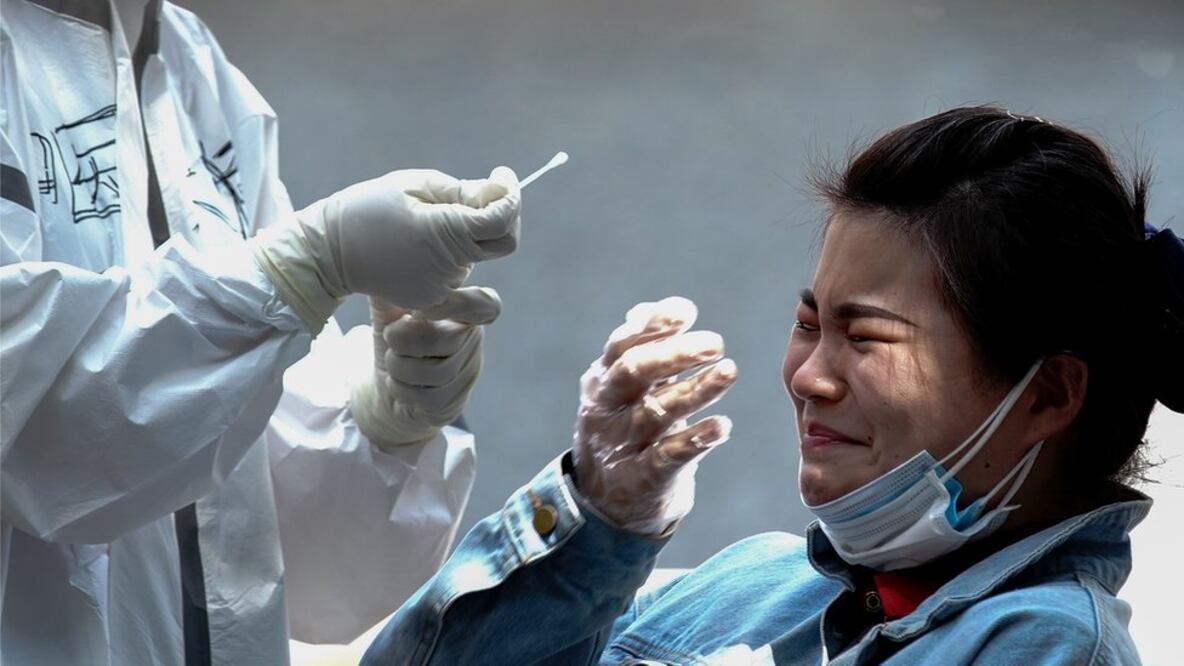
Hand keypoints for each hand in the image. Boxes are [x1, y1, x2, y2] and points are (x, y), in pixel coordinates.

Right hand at [250, 167, 519, 331]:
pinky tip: (428, 239)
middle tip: (481, 192)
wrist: (329, 252)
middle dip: (501, 214)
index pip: (502, 219)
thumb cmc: (370, 207)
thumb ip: (465, 191)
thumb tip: (502, 195)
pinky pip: (460, 274)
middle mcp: (448, 268)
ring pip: (480, 256)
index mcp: (444, 233)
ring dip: (472, 233)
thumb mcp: (416, 184)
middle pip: (502, 243)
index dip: (511, 194)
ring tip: (434, 216)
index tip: (501, 176)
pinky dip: (456, 253)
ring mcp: (441, 289)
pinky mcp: (433, 300)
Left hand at [350, 287, 499, 448]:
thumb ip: (393, 286)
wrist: (385, 381)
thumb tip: (384, 262)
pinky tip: (395, 382)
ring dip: (398, 366)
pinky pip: (429, 397)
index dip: (460, 305)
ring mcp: (466, 374)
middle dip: (404, 340)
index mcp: (464, 310)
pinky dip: (400, 389)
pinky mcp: (452, 402)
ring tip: (391, 359)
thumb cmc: (394, 335)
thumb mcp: (390, 308)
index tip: (421, 309)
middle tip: (390, 336)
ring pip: (436, 372)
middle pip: (445, 340)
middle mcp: (472, 341)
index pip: (487, 306)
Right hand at [572, 296, 737, 534]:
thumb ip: (645, 350)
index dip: (653, 327)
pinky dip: (695, 440)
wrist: (605, 505)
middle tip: (715, 343)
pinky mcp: (639, 480)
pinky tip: (722, 426)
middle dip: (674, 354)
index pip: (622, 346)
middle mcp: (606, 410)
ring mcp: (620, 446)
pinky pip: (667, 457)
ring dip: (695, 390)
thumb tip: (660, 307)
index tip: (686, 312)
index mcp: (602, 381)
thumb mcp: (626, 392)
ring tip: (730, 371)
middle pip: (633, 373)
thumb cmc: (625, 433)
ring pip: (656, 412)